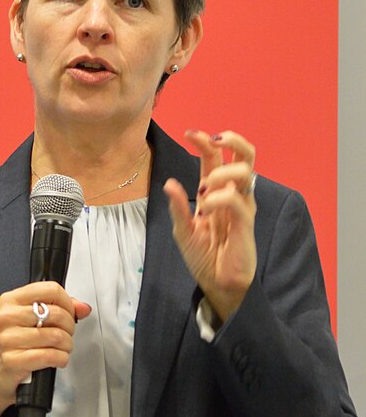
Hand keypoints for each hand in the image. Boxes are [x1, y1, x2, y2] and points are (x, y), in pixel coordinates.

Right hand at [0, 282, 91, 416]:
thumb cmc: (13, 345)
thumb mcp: (29, 320)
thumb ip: (58, 308)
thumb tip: (82, 308)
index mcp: (10, 300)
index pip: (50, 289)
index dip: (67, 302)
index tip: (69, 313)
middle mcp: (6, 317)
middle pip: (57, 313)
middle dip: (70, 327)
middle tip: (66, 334)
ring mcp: (7, 339)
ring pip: (56, 335)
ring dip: (67, 345)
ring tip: (62, 348)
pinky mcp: (12, 360)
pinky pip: (50, 356)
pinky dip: (61, 359)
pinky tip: (57, 359)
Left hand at [163, 129, 256, 322]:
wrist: (217, 283)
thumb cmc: (203, 256)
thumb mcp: (182, 230)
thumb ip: (177, 207)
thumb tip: (169, 183)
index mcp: (216, 191)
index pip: (215, 157)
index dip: (205, 141)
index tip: (188, 133)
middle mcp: (232, 193)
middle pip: (244, 154)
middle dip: (230, 139)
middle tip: (212, 140)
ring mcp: (242, 205)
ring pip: (246, 170)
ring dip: (221, 172)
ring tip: (203, 190)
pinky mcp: (246, 221)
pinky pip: (236, 199)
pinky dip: (218, 198)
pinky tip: (205, 209)